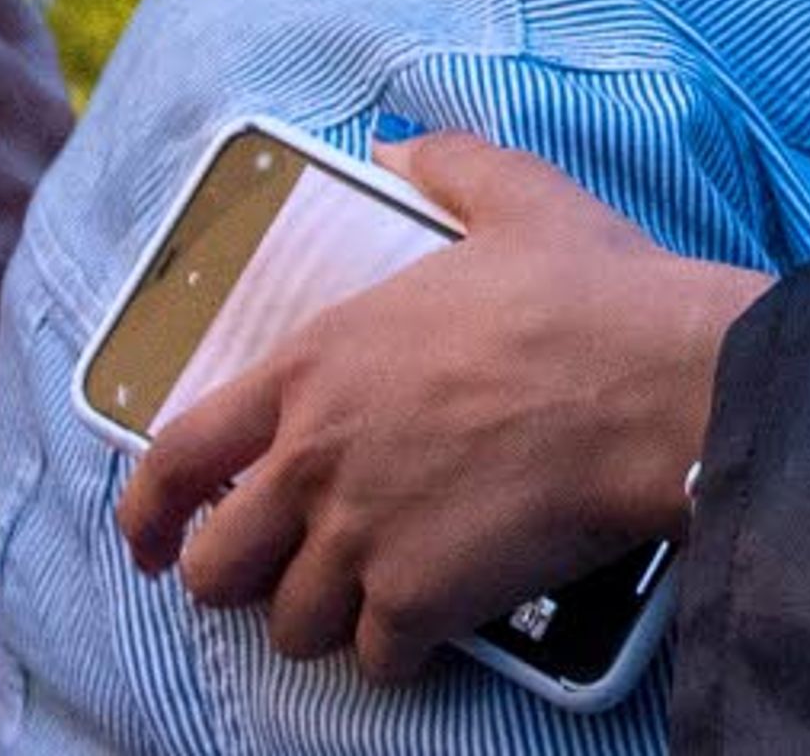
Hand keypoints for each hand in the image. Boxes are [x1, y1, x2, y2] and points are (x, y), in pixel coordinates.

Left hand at [115, 130, 769, 684]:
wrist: (662, 385)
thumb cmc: (591, 296)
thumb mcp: (517, 198)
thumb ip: (444, 167)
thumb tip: (395, 148)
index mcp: (316, 366)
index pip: (177, 457)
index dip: (148, 513)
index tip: (151, 542)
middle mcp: (316, 459)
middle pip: (217, 568)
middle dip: (245, 580)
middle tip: (291, 572)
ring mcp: (362, 536)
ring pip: (292, 626)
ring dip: (328, 621)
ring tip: (374, 599)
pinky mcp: (420, 598)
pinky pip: (377, 661)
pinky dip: (400, 654)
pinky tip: (436, 626)